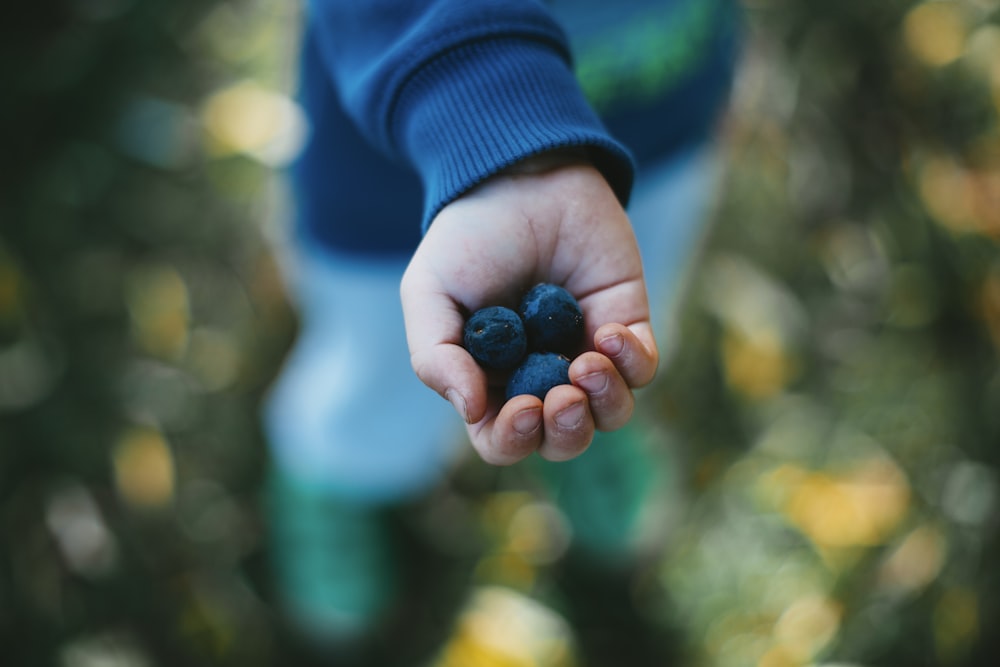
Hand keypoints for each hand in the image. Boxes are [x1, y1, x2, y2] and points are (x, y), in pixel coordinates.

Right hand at [400, 155, 658, 464]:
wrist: (521, 179)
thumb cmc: (468, 238)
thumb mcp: (429, 294)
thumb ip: (436, 356)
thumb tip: (472, 411)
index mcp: (492, 381)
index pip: (503, 439)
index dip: (513, 440)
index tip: (522, 409)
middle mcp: (542, 377)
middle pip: (563, 440)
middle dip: (567, 432)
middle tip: (561, 397)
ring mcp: (586, 352)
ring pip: (611, 414)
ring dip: (605, 404)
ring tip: (588, 363)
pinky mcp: (626, 323)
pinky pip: (643, 367)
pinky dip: (633, 362)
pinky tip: (610, 330)